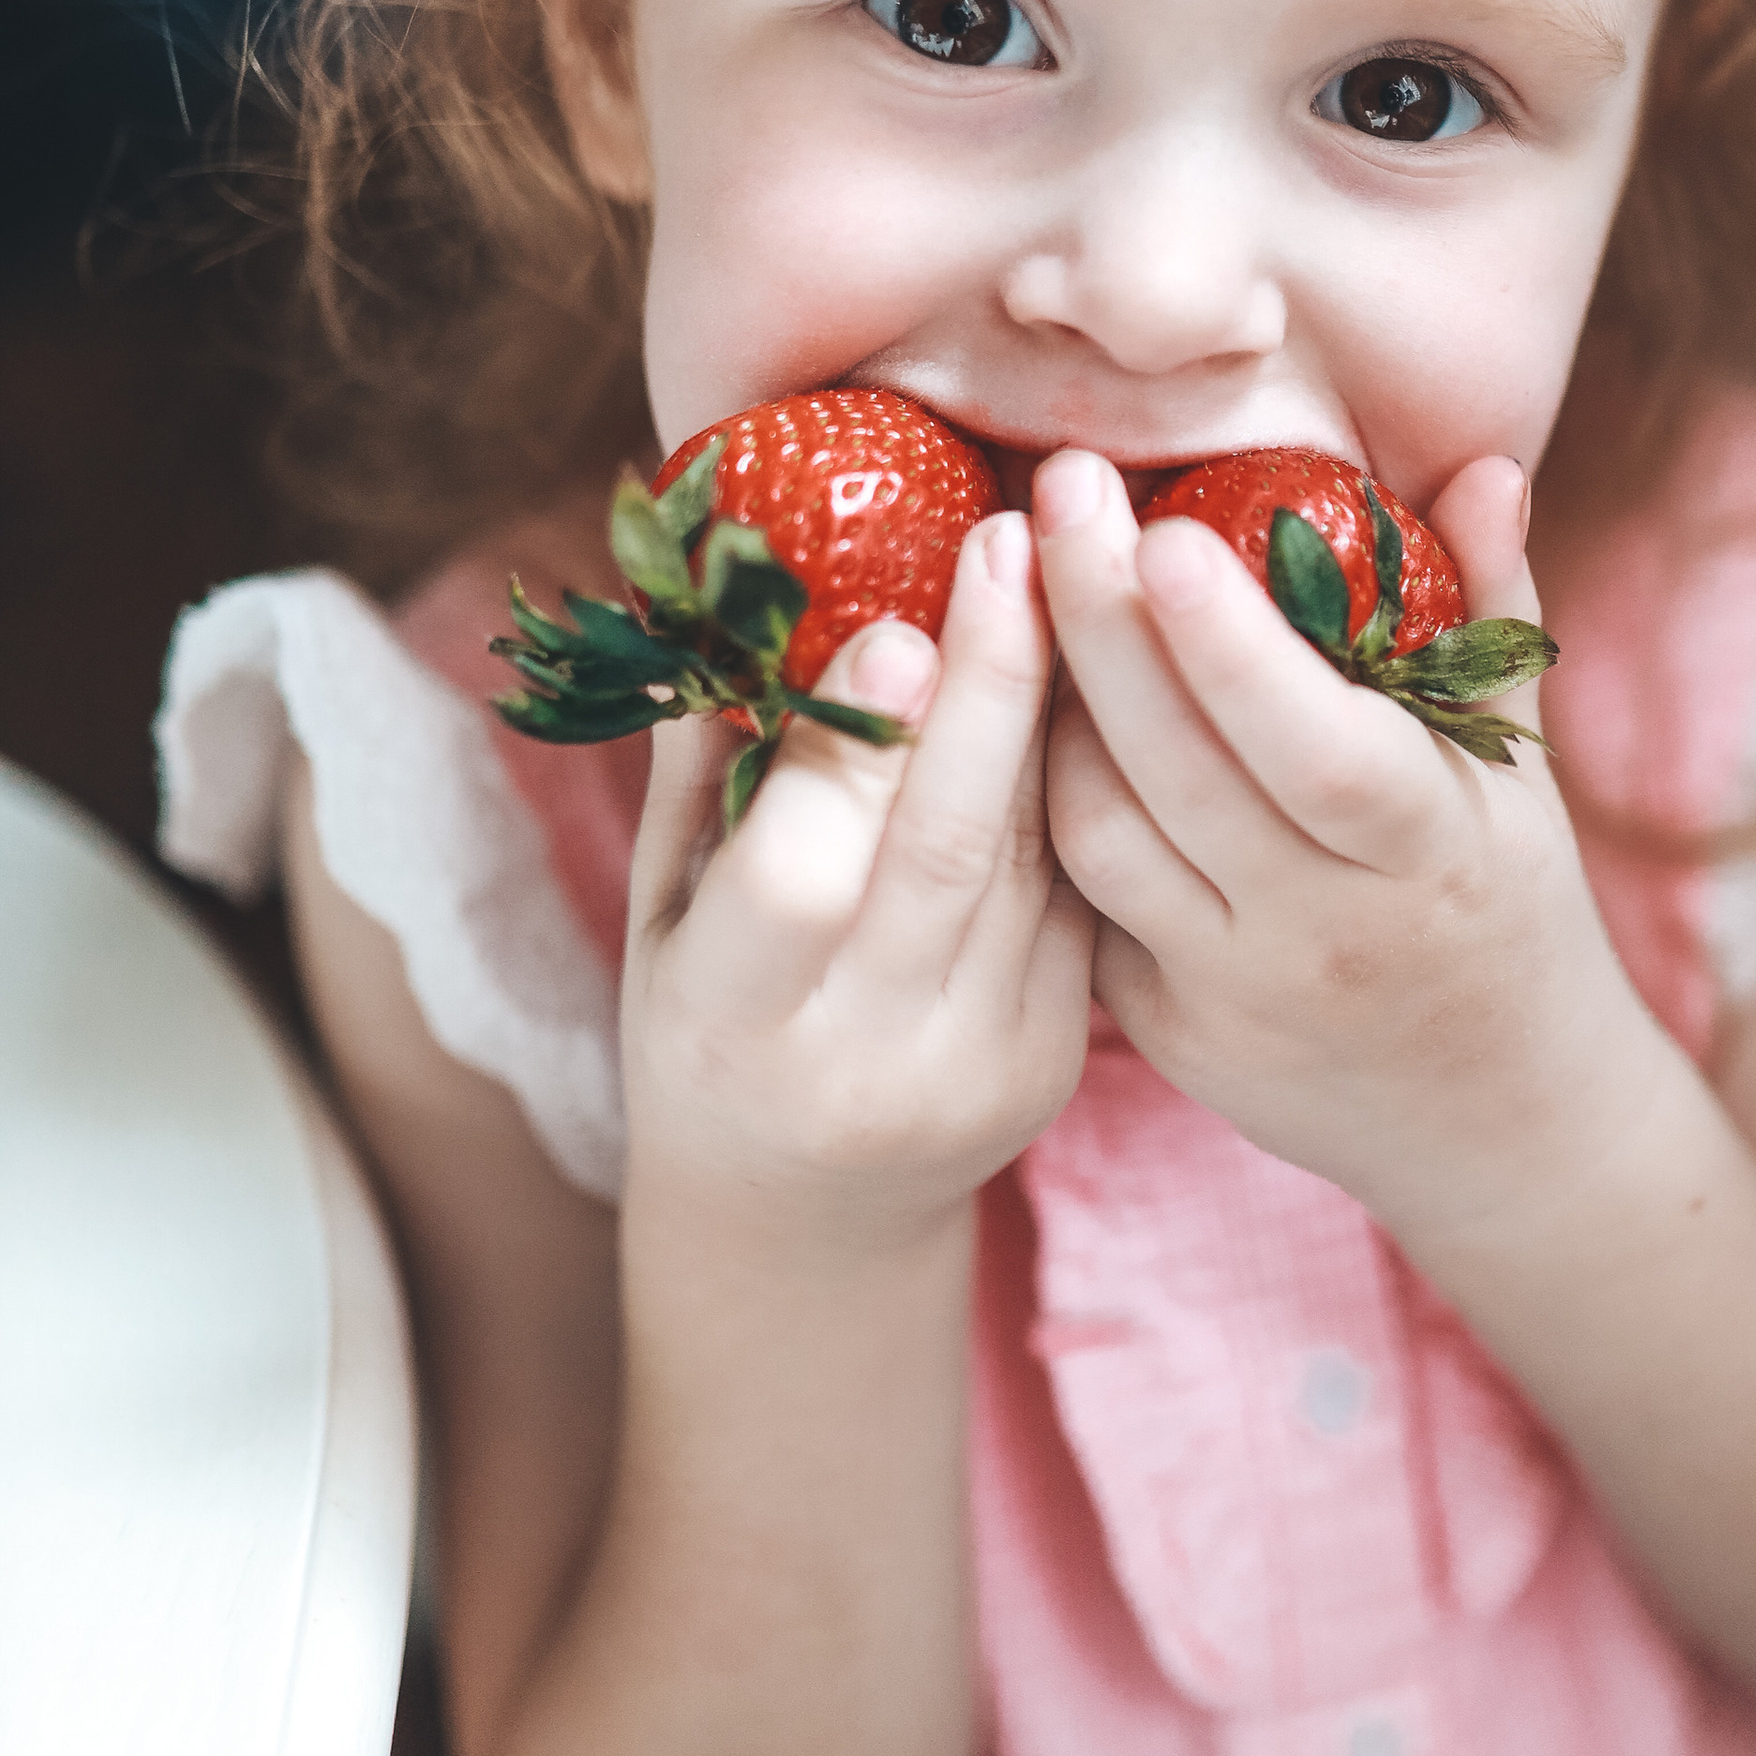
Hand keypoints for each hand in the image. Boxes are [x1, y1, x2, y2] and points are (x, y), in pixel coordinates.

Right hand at [622, 510, 1092, 1255]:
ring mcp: (980, 1069)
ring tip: (1065, 571)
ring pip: (1034, 863)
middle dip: (989, 682)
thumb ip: (699, 774)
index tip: (896, 620)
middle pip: (948, 851)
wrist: (806, 1216)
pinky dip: (1080, 779)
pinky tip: (1092, 675)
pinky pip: (1077, 893)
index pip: (803, 880)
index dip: (853, 752)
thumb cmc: (708, 1028)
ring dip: (1055, 709)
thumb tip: (720, 597)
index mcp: (735, 1024)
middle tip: (1009, 539)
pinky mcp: (1057, 1059)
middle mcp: (865, 1059)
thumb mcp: (663, 919)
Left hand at [1036, 449, 1669, 1243]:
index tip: (1166, 529)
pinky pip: (1079, 900)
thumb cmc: (1509, 906)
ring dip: (1048, 704)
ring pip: (1097, 838)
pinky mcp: (1168, 1036)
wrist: (1498, 1123)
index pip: (1319, 751)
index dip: (1230, 648)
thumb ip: (1493, 620)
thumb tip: (1484, 467)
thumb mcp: (1524, 777)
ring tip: (1035, 579)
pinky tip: (1030, 701)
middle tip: (1058, 488)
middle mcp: (1328, 936)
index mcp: (1435, 858)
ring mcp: (1236, 996)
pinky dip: (1046, 796)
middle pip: (1178, 775)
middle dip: (1101, 622)